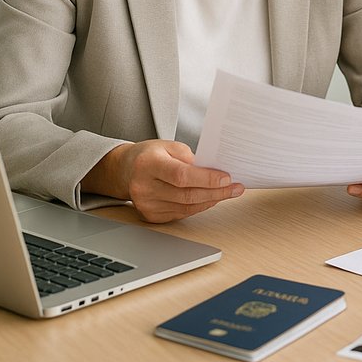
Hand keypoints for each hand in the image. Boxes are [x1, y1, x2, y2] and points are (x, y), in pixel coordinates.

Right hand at [82, 140, 243, 222]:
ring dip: (211, 200)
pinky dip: (199, 206)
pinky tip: (211, 198)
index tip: (227, 178)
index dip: (206, 178)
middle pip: (186, 195)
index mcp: (148, 164)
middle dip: (216, 192)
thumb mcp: (170, 146)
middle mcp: (143, 187)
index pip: (181, 175)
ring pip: (187, 207)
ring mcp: (146, 204)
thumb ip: (191, 158)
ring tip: (228, 192)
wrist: (126, 170)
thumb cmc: (151, 155)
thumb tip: (215, 172)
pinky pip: (182, 213)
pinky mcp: (151, 216)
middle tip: (236, 188)